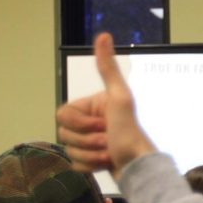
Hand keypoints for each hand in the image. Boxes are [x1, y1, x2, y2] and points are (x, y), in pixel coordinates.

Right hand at [56, 33, 155, 178]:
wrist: (139, 168)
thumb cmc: (129, 132)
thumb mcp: (120, 98)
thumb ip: (108, 69)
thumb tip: (104, 35)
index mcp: (94, 106)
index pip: (63, 115)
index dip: (79, 124)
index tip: (102, 125)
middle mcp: (92, 121)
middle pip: (64, 133)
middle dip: (86, 141)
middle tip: (108, 141)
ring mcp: (91, 141)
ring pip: (70, 150)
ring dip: (90, 155)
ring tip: (109, 154)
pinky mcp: (93, 160)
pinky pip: (76, 165)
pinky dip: (91, 167)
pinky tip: (106, 163)